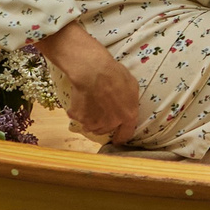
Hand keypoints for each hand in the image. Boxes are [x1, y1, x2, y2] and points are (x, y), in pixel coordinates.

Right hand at [37, 24, 140, 141]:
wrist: (93, 70)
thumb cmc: (115, 74)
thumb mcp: (132, 85)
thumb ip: (130, 100)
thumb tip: (127, 104)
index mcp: (127, 116)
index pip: (125, 135)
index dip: (120, 137)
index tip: (116, 139)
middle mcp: (111, 123)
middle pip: (105, 130)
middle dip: (103, 123)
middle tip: (100, 110)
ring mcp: (94, 122)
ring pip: (91, 126)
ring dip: (90, 119)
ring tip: (89, 104)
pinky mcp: (79, 117)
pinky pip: (77, 117)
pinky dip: (77, 111)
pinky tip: (79, 99)